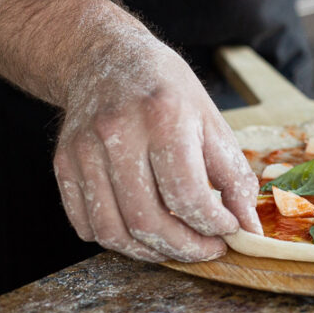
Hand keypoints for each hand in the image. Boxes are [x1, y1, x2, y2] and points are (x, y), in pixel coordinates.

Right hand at [52, 35, 260, 261]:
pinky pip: (86, 224)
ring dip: (151, 253)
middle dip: (185, 248)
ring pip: (113, 231)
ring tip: (177, 247)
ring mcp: (84, 151)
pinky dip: (118, 240)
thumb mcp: (213, 124)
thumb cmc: (169, 94)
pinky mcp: (64, 164)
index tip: (229, 231)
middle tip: (208, 250)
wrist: (107, 59)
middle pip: (147, 220)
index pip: (187, 194)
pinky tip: (143, 232)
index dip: (213, 224)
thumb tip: (249, 229)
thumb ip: (235, 178)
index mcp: (163, 118)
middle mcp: (117, 134)